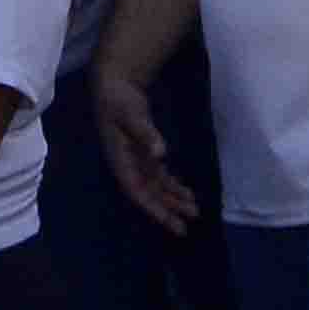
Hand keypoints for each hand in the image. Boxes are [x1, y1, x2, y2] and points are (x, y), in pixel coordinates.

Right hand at [91, 62, 197, 233]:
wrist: (115, 84)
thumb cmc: (118, 100)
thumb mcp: (130, 114)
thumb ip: (145, 133)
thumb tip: (160, 154)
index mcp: (119, 159)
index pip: (136, 190)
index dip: (154, 208)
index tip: (172, 223)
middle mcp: (127, 165)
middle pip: (148, 193)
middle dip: (167, 209)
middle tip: (187, 224)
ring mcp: (136, 160)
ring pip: (156, 186)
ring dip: (173, 198)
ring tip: (193, 210)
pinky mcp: (144, 152)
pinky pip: (159, 175)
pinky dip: (172, 184)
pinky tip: (185, 193)